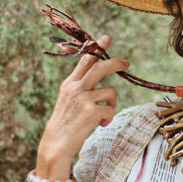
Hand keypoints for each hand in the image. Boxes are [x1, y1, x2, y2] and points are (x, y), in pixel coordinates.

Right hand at [36, 34, 128, 171]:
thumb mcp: (69, 100)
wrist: (56, 144)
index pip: (84, 61)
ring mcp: (83, 98)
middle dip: (115, 63)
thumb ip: (81, 87)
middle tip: (126, 63)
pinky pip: (110, 108)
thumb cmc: (66, 123)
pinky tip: (102, 123)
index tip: (106, 38)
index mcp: (69, 84)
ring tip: (104, 115)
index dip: (96, 48)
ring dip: (112, 103)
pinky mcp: (91, 111)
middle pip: (100, 67)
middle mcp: (75, 88)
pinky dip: (109, 117)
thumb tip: (100, 79)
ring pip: (110, 91)